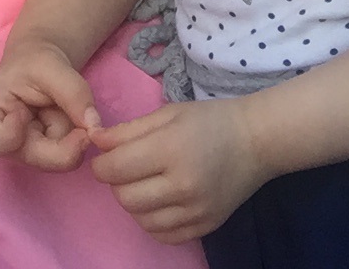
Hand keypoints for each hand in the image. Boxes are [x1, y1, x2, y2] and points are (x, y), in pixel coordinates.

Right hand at [0, 40, 101, 170]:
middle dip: (62, 148)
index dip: (7, 137)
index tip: (24, 114)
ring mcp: (27, 149)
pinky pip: (68, 155)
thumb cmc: (36, 60)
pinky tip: (72, 118)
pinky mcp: (47, 152)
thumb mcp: (52, 65)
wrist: (44, 61)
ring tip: (70, 109)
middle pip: (30, 159)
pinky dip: (77, 138)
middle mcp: (5, 139)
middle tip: (86, 132)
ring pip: (54, 161)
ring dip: (72, 139)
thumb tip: (94, 128)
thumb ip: (73, 93)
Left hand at [89, 99, 270, 243]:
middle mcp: (183, 184)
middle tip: (126, 168)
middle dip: (116, 183)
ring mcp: (195, 210)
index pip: (116, 168)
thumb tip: (93, 140)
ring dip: (133, 202)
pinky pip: (162, 235)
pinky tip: (159, 201)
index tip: (104, 157)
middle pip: (125, 197)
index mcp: (171, 149)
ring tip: (144, 183)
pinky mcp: (205, 227)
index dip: (101, 164)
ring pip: (140, 219)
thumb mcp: (167, 114)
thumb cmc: (208, 120)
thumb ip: (126, 130)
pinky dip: (152, 220)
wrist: (255, 141)